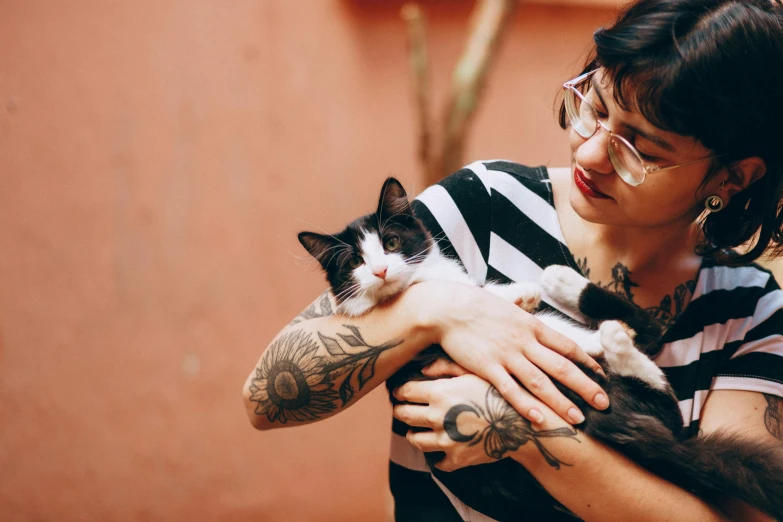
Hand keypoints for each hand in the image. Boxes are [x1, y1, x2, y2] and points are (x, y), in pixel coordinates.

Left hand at [392, 373, 580, 471]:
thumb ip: (445, 366)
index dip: (400, 391)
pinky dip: (436, 456)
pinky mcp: (457, 459)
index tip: (399, 392)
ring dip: (413, 433)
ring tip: (416, 429)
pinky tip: (440, 447)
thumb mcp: (474, 371)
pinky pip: (437, 462)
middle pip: (404, 415)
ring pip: (415, 440)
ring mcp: (446, 441)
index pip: (405, 392)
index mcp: (439, 393)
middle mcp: (437, 417)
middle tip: (402, 408)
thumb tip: (422, 368)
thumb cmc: (501, 391)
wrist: (525, 424)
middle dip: (401, 410)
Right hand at [411, 280, 607, 424]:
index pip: (567, 346)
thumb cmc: (477, 308)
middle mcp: (524, 341)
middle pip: (562, 367)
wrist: (448, 308)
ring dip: (561, 402)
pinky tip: (539, 418)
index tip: (602, 376)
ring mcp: (506, 355)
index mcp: (532, 326)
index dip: (587, 362)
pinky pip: (510, 390)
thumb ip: (528, 323)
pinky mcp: (487, 367)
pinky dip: (525, 405)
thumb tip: (542, 331)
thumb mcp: (510, 309)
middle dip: (585, 387)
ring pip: (540, 382)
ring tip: (578, 419)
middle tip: (604, 404)